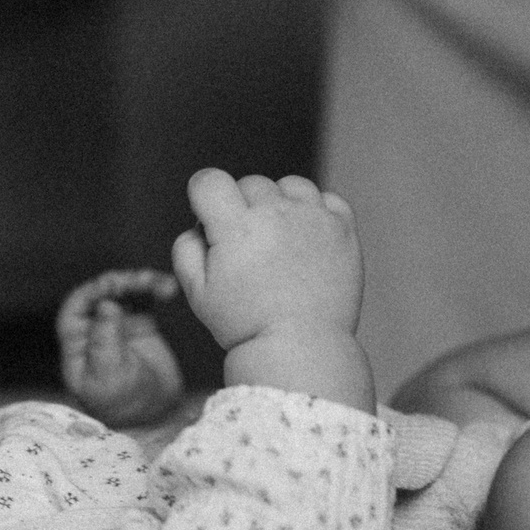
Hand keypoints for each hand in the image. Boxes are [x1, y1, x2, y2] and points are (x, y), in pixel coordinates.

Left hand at [58, 268, 185, 426]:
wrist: (152, 416)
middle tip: (143, 281)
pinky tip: (170, 289)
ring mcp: (117, 322)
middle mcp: (93, 326)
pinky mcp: (141, 322)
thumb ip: (104, 340)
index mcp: (76, 339)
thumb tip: (105, 304)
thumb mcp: (108, 375)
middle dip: (122, 282)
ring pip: (125, 290)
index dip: (93, 291)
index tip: (114, 287)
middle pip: (103, 292)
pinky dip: (156, 289)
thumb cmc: (120, 401)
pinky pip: (146, 298)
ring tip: (162, 286)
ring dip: (142, 282)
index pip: (77, 305)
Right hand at [170, 170, 371, 408]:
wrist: (301, 349)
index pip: (209, 180)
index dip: (204, 197)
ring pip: (289, 186)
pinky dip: (316, 213)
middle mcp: (276, 213)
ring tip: (281, 242)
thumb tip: (198, 224)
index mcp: (236, 227)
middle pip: (250, 184)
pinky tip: (307, 241)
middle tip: (249, 251)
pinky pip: (326, 200)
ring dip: (281, 204)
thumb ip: (186, 249)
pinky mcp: (343, 230)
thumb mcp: (198, 293)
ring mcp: (313, 218)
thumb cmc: (246, 324)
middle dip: (243, 209)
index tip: (211, 219)